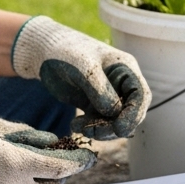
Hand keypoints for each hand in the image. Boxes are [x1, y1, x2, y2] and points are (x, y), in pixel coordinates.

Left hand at [11, 17, 150, 138]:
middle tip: (95, 132)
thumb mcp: (84, 67)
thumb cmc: (66, 51)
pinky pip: (99, 122)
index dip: (135, 114)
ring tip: (79, 128)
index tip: (120, 129)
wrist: (43, 51)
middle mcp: (121, 84)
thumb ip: (101, 90)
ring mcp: (108, 96)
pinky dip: (90, 128)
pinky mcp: (94, 105)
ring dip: (101, 129)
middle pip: (130, 112)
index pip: (140, 95)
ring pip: (115, 121)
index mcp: (126, 70)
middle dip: (115, 126)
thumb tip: (115, 113)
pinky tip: (75, 125)